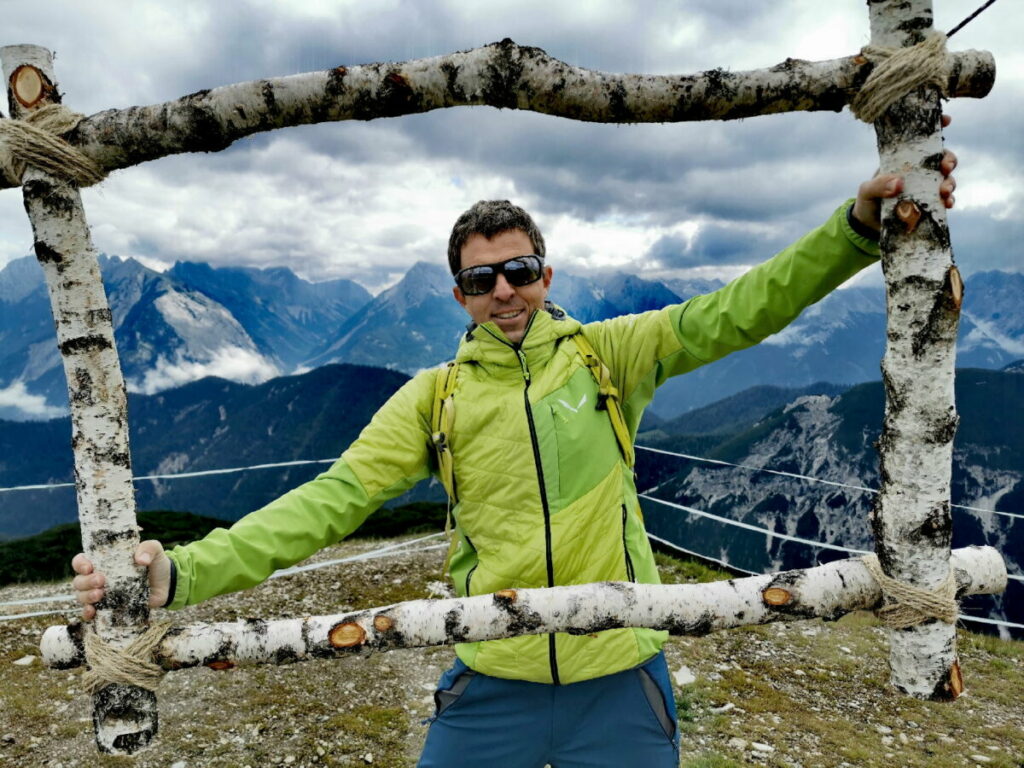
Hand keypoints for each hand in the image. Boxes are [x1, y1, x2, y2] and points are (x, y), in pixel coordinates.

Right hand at [71, 540, 171, 620]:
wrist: (167, 585)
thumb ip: (148, 548)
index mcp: (104, 561)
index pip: (81, 561)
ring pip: (81, 596)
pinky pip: (90, 613)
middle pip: (79, 581)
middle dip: (86, 581)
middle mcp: (98, 577)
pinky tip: (92, 612)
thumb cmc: (156, 564)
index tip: (89, 567)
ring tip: (100, 594)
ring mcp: (102, 594)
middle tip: (101, 580)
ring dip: (86, 596)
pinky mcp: (109, 608)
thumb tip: (140, 559)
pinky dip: (87, 613)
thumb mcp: (154, 550)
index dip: (80, 564)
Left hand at [852, 114, 956, 231]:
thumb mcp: (866, 191)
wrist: (868, 226)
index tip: (946, 120)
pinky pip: (946, 200)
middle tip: (945, 167)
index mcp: (905, 161)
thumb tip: (899, 183)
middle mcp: (920, 171)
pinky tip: (947, 204)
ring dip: (950, 182)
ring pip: (947, 179)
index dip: (936, 126)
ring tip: (944, 192)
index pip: (922, 140)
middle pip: (942, 158)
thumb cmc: (867, 201)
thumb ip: (877, 186)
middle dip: (949, 159)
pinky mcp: (930, 204)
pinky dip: (950, 200)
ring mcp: (927, 187)